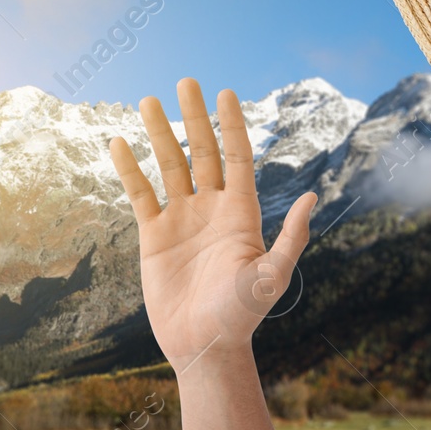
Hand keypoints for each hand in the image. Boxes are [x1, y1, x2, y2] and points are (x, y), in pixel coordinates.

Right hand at [108, 79, 316, 369]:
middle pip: (203, 152)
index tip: (225, 92)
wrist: (204, 348)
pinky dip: (129, 169)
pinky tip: (118, 143)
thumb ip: (291, 237)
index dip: (233, 125)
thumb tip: (312, 196)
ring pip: (170, 166)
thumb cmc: (242, 316)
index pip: (237, 157)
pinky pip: (140, 194)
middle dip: (195, 117)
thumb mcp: (271, 277)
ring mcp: (182, 220)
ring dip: (159, 134)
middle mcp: (212, 209)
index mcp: (242, 213)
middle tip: (186, 82)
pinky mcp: (154, 237)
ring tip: (147, 100)